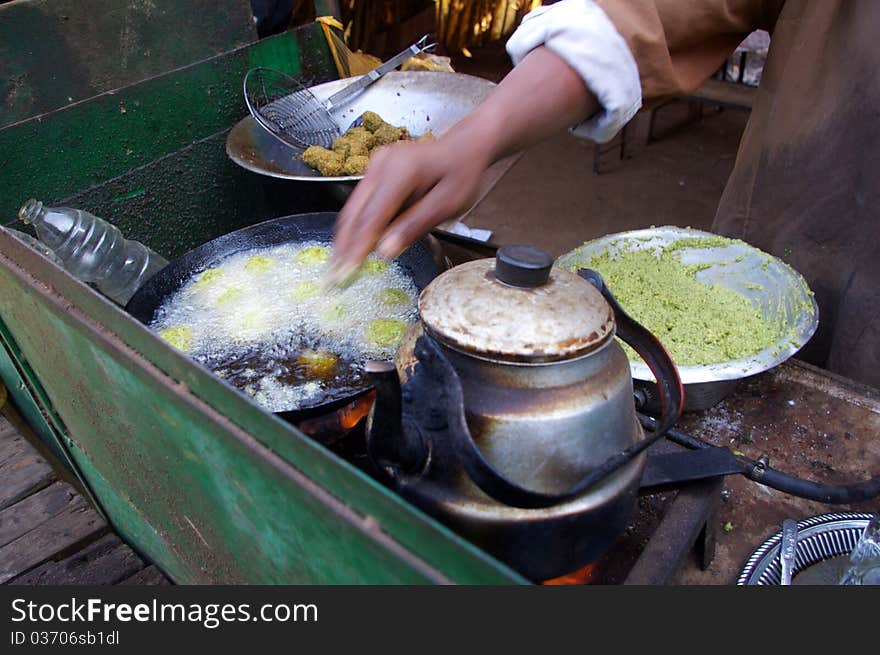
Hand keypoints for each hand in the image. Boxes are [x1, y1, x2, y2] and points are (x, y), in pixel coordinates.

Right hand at [328, 46, 597, 282]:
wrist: (463, 147)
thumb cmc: (461, 175)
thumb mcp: (447, 204)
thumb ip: (415, 225)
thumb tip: (384, 250)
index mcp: (401, 171)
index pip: (372, 216)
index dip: (358, 246)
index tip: (346, 271)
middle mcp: (381, 165)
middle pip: (355, 212)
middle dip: (344, 246)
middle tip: (334, 276)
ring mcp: (375, 166)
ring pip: (353, 208)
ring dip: (346, 238)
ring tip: (338, 267)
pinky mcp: (374, 172)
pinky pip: (361, 203)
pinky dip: (356, 226)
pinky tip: (353, 247)